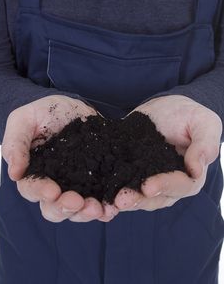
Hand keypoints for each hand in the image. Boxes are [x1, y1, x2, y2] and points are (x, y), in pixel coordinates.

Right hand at [2, 95, 118, 222]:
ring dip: (87, 212)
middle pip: (55, 208)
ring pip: (78, 210)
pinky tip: (112, 207)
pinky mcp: (95, 180)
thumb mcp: (23, 120)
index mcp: (33, 173)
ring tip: (98, 208)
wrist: (70, 107)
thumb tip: (14, 173)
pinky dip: (106, 206)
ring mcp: (76, 184)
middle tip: (77, 202)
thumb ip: (16, 144)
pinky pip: (100, 198)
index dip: (41, 193)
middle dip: (66, 208)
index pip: (32, 189)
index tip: (53, 191)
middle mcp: (54, 184)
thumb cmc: (42, 113)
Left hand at [114, 95, 221, 211]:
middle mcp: (169, 182)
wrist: (168, 108)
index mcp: (190, 175)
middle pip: (157, 197)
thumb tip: (196, 169)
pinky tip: (102, 191)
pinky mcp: (132, 170)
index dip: (165, 186)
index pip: (181, 186)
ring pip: (139, 196)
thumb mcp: (205, 123)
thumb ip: (205, 145)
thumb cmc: (190, 115)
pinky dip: (113, 188)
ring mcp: (149, 178)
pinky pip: (123, 182)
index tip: (148, 186)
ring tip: (111, 200)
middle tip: (122, 199)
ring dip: (125, 199)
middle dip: (139, 199)